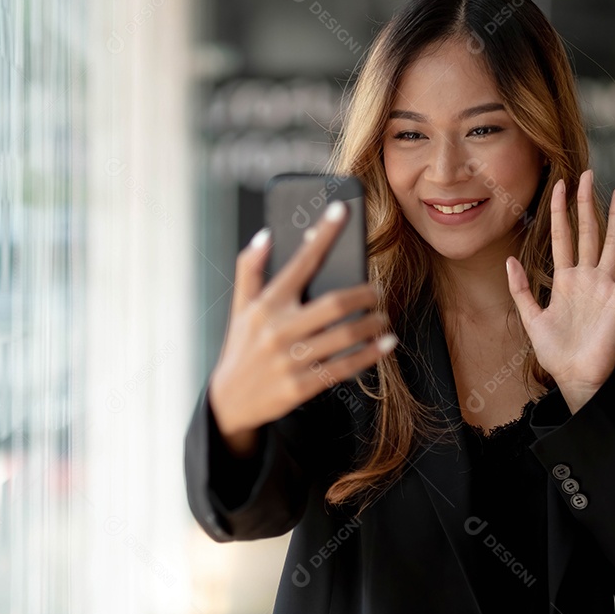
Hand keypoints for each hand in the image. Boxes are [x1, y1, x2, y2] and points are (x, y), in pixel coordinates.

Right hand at [209, 201, 397, 455]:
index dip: (323, 233)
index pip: (300, 261)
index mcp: (266, 304)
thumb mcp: (240, 307)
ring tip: (382, 318)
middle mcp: (278, 329)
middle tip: (378, 292)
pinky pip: (344, 366)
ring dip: (373, 324)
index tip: (341, 211)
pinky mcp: (301, 386)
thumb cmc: (241, 348)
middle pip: (335, 302)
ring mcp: (291, 359)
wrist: (229, 402)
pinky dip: (370, 354)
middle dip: (365, 294)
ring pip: (345, 335)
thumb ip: (250, 269)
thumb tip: (266, 235)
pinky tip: (385, 344)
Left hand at [505, 169, 614, 412]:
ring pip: (610, 243)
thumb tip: (510, 259)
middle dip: (586, 203)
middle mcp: (586, 277)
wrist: (574, 377)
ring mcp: (604, 285)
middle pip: (587, 231)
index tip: (559, 185)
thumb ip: (520, 288)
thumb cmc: (554, 351)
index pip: (562, 236)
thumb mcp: (530, 317)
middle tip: (586, 174)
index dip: (560, 211)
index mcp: (564, 279)